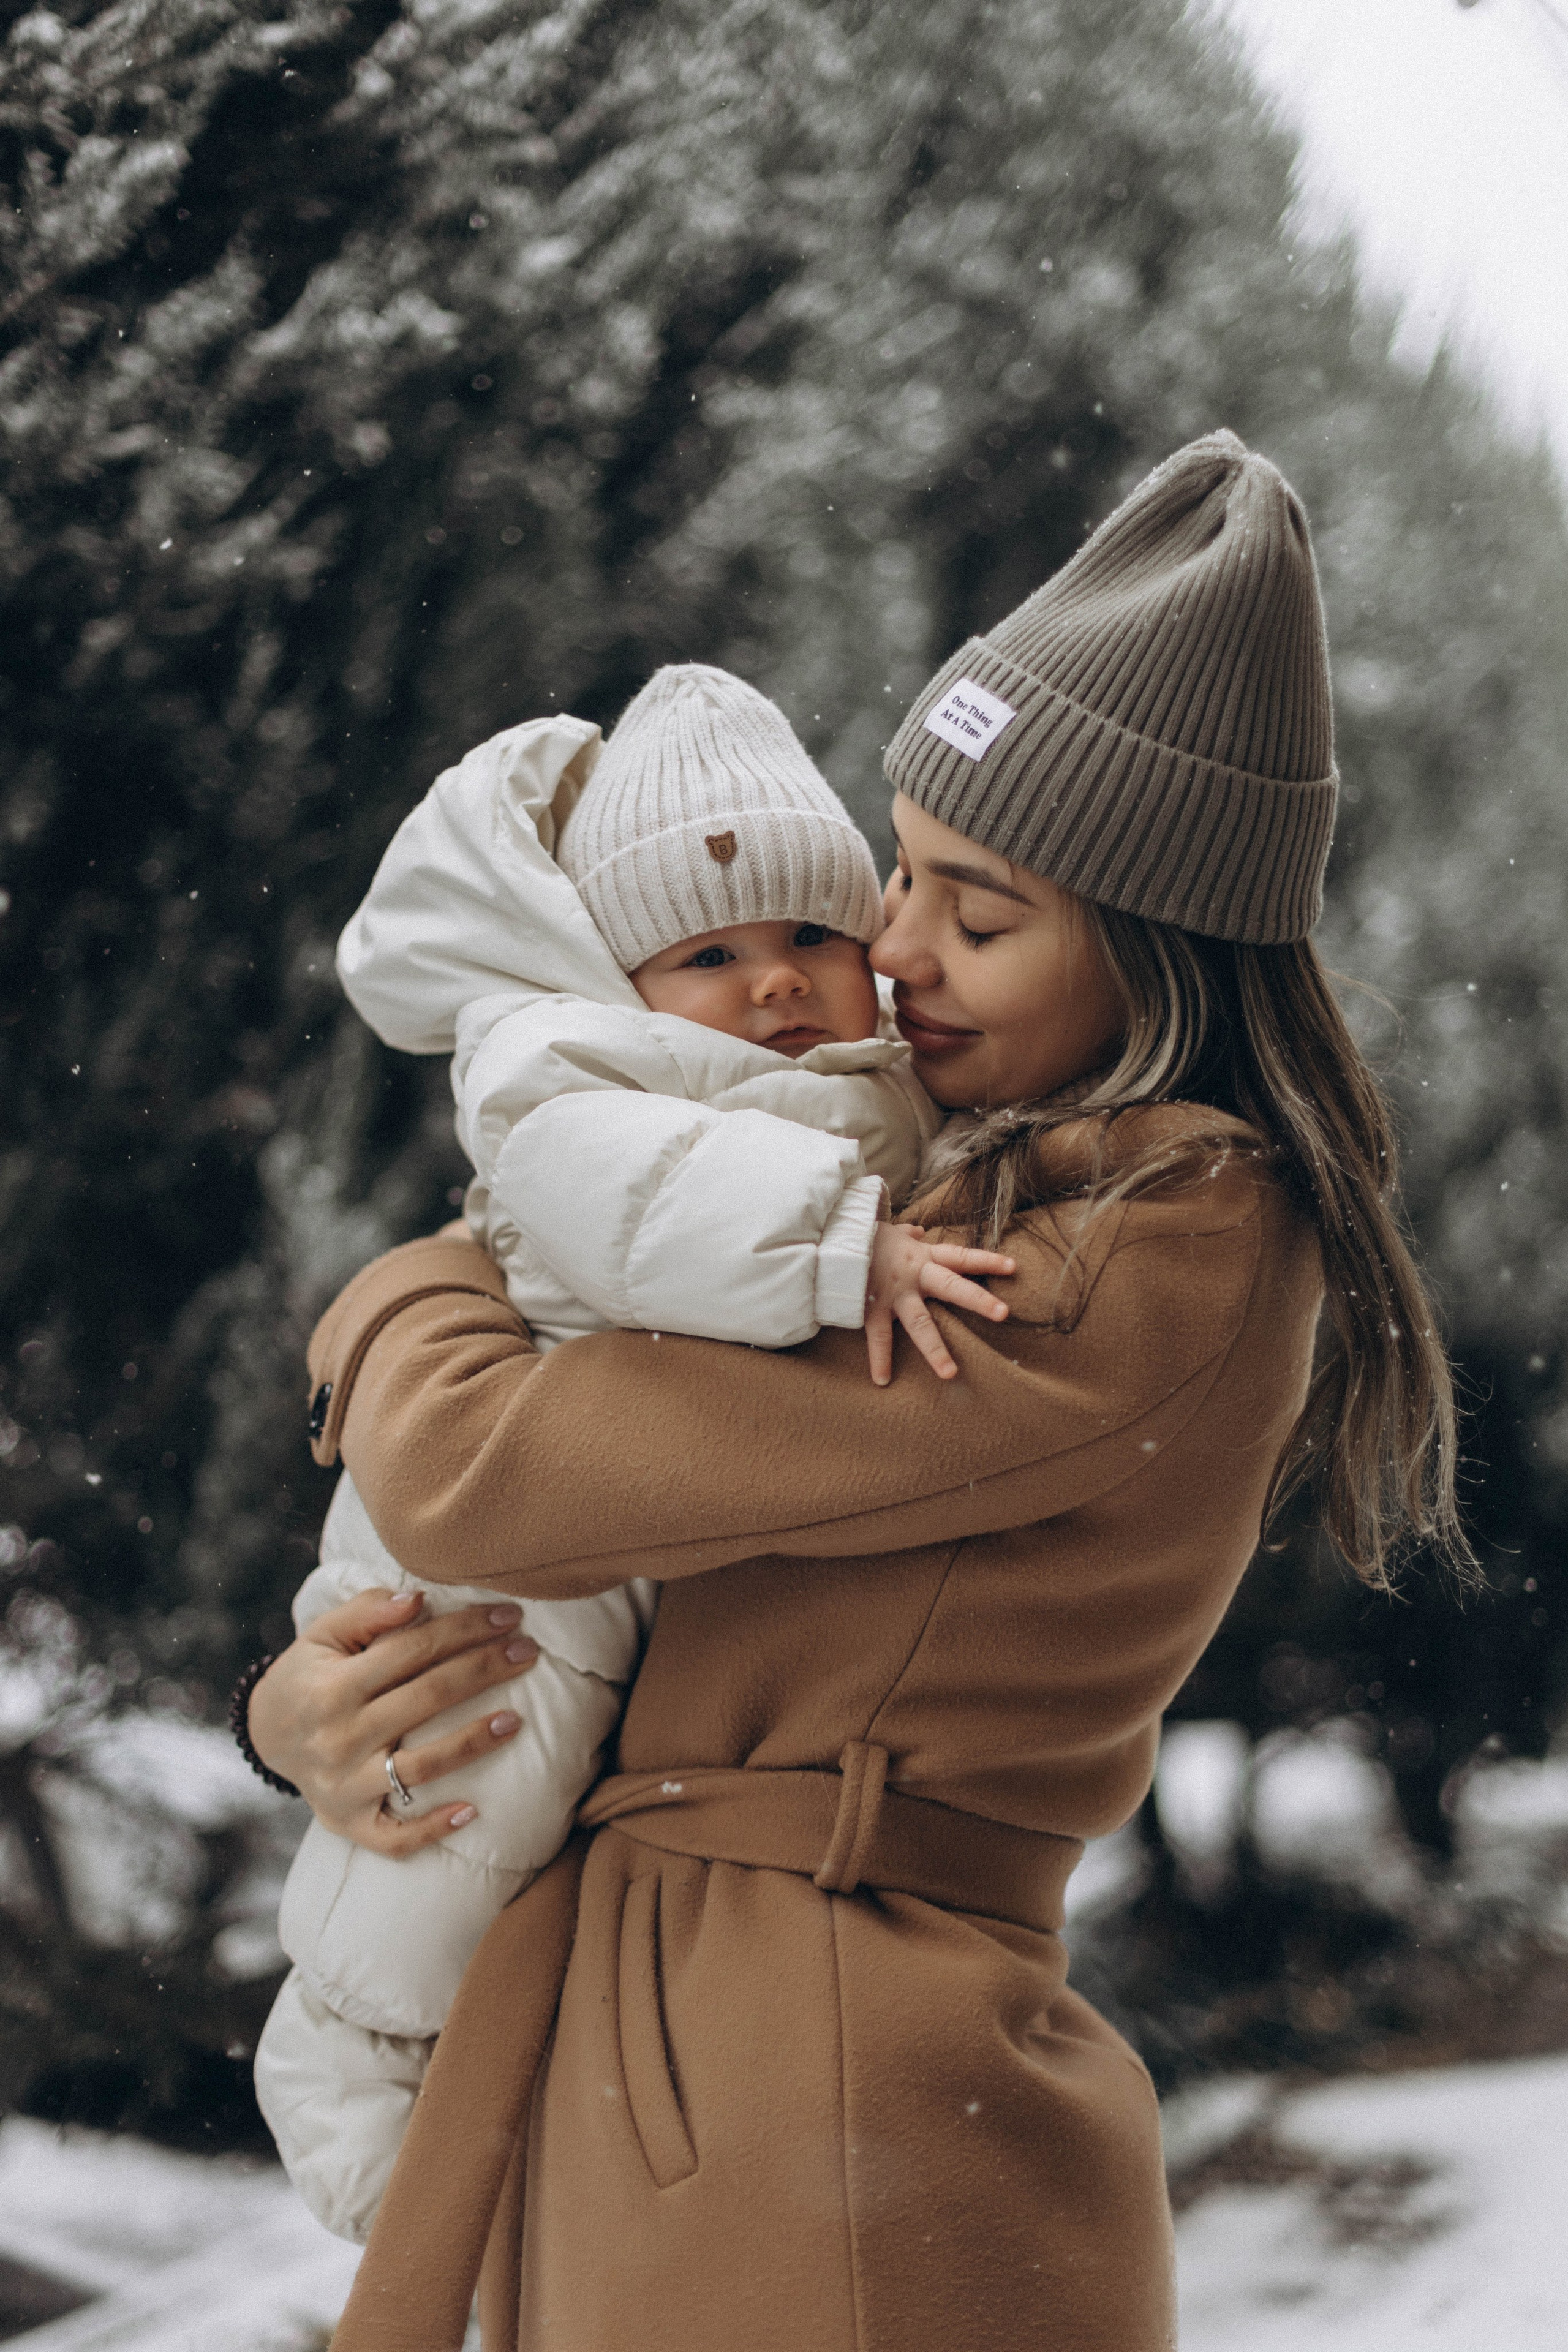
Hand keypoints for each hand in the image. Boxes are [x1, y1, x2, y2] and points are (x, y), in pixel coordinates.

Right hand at [247, 1588, 537, 1855]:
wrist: (266, 1735)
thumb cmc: (309, 1675)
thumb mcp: (323, 1634)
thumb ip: (367, 1611)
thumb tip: (418, 1599)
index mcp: (332, 1687)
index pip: (412, 1650)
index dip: (465, 1629)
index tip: (510, 1616)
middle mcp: (339, 1738)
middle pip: (427, 1699)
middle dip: (484, 1671)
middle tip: (528, 1652)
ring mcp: (344, 1786)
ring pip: (421, 1768)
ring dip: (472, 1743)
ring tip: (516, 1720)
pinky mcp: (348, 1822)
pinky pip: (395, 1836)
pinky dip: (432, 1828)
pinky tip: (473, 1810)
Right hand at [863, 1223, 1014, 1386]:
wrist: (830, 1238)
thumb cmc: (860, 1233)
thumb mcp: (888, 1230)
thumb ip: (907, 1233)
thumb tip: (919, 1230)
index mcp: (921, 1255)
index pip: (960, 1257)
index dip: (987, 1261)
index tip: (1014, 1267)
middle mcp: (913, 1275)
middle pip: (952, 1286)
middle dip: (978, 1300)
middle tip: (1004, 1313)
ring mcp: (893, 1294)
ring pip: (919, 1323)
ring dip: (935, 1349)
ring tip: (951, 1373)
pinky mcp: (870, 1308)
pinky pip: (878, 1337)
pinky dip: (879, 1359)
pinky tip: (883, 1380)